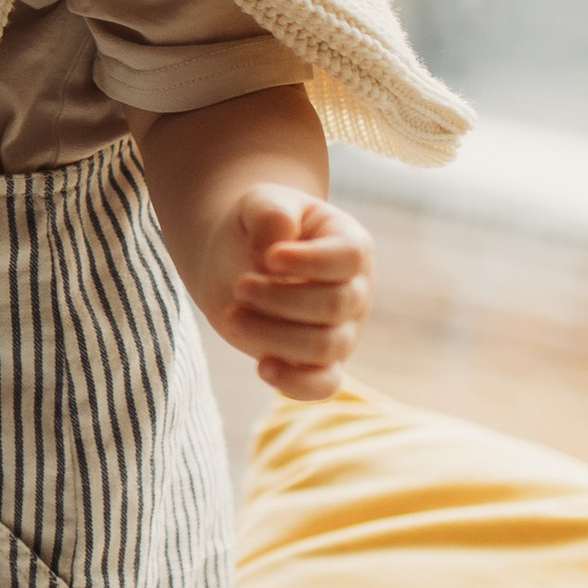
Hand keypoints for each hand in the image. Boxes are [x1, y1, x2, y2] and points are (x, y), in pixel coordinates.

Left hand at [214, 186, 374, 398]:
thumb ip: (271, 212)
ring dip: (273, 336)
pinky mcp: (320, 362)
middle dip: (280, 300)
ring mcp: (342, 330)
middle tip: (239, 286)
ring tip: (231, 317)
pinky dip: (296, 383)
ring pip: (324, 347)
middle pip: (334, 306)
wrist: (237, 259)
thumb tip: (275, 245)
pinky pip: (323, 384)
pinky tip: (262, 367)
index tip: (268, 257)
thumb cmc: (257, 227)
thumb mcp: (259, 202)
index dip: (310, 261)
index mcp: (350, 244)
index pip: (348, 258)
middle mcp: (355, 290)